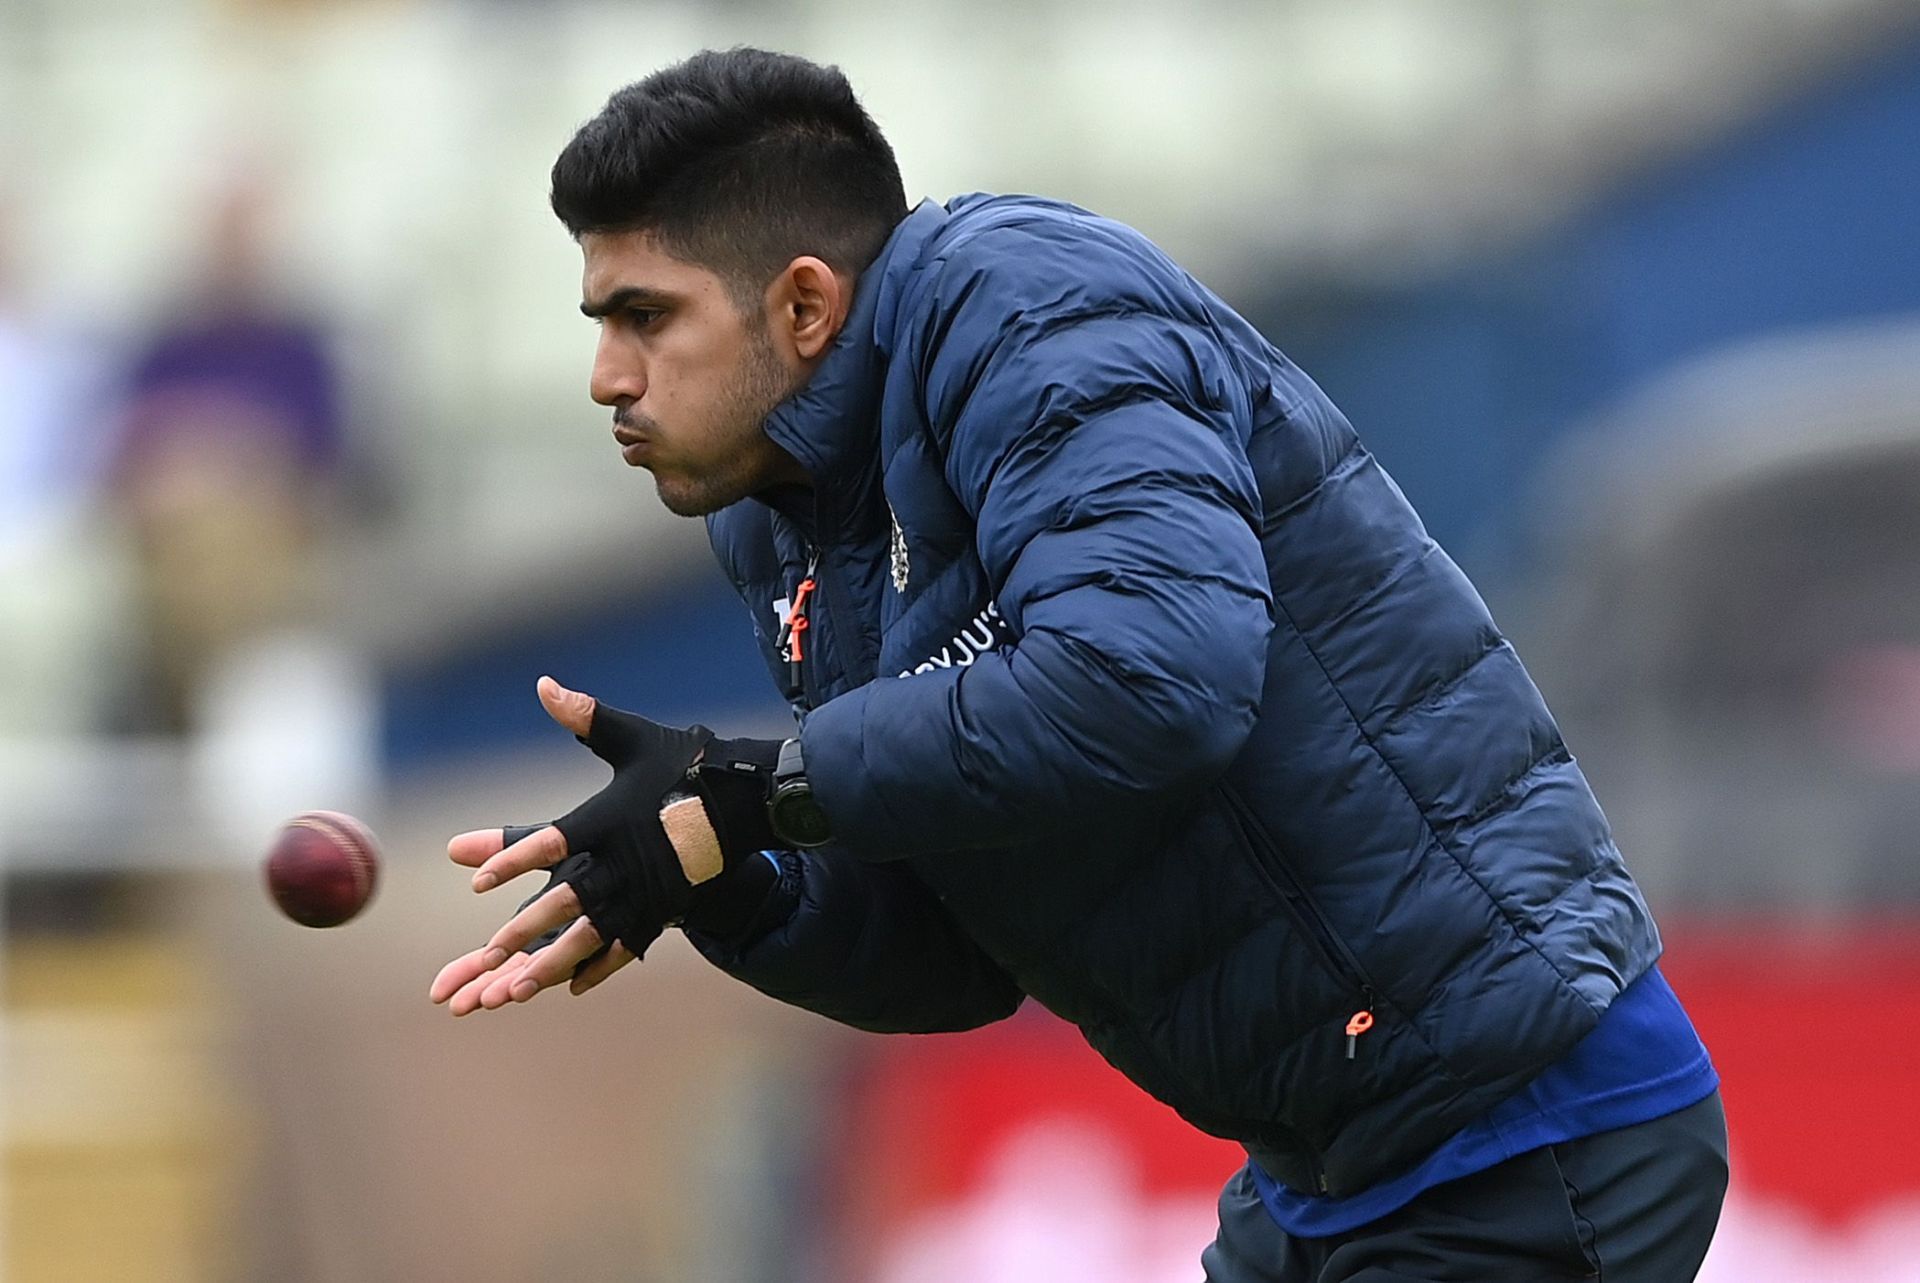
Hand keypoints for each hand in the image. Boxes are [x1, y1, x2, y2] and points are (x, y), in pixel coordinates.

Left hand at [428, 675, 701, 1015]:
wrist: (748, 797)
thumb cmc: (684, 763)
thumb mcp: (633, 738)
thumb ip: (585, 718)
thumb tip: (543, 685)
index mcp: (609, 819)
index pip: (553, 843)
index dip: (514, 861)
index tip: (479, 882)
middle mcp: (625, 860)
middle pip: (569, 900)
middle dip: (527, 928)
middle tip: (489, 952)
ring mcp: (647, 890)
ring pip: (595, 935)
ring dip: (555, 962)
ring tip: (520, 988)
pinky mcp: (665, 909)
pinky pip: (629, 946)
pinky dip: (601, 967)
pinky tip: (573, 987)